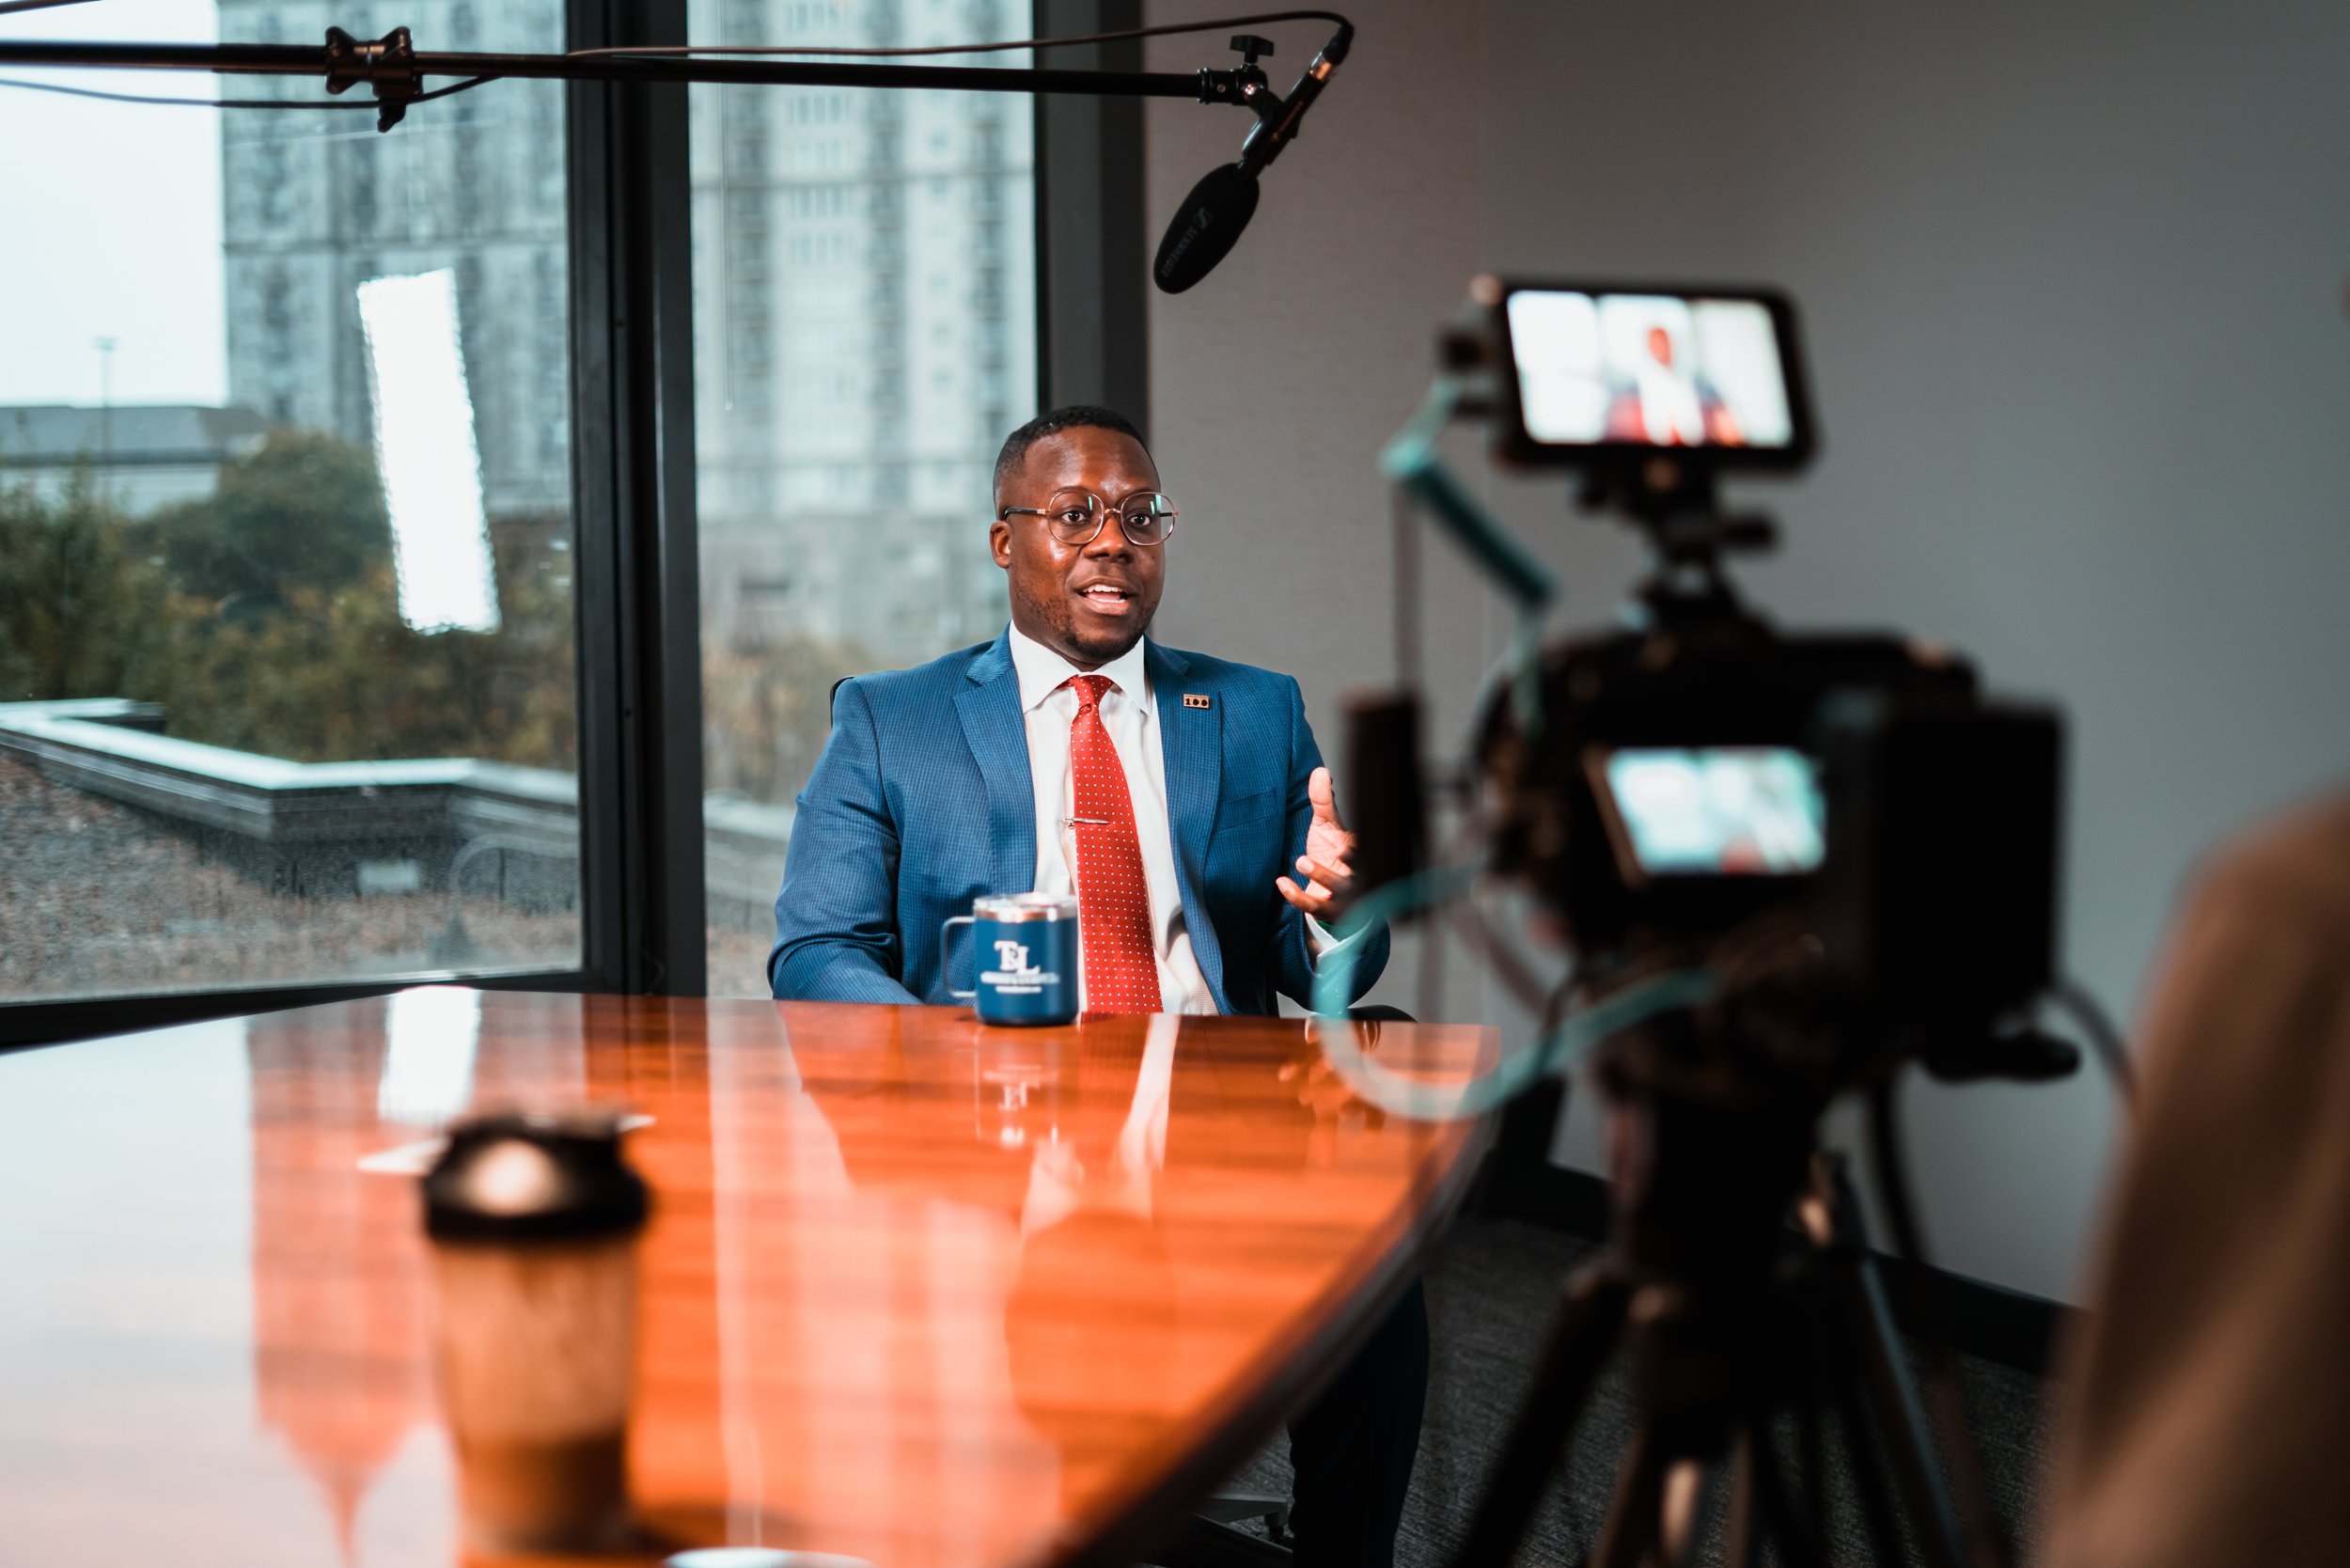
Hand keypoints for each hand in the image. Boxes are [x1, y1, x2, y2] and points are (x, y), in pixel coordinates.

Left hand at [1275, 765, 1357, 921]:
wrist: (1329, 889)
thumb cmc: (1333, 852)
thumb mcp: (1328, 826)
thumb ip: (1324, 802)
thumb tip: (1320, 772)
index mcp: (1361, 854)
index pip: (1367, 852)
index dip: (1362, 849)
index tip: (1354, 842)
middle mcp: (1356, 876)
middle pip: (1359, 873)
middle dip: (1351, 864)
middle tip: (1340, 852)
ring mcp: (1343, 896)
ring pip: (1338, 891)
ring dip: (1322, 876)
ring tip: (1302, 861)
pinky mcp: (1326, 909)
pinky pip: (1314, 906)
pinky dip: (1297, 896)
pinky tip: (1282, 883)